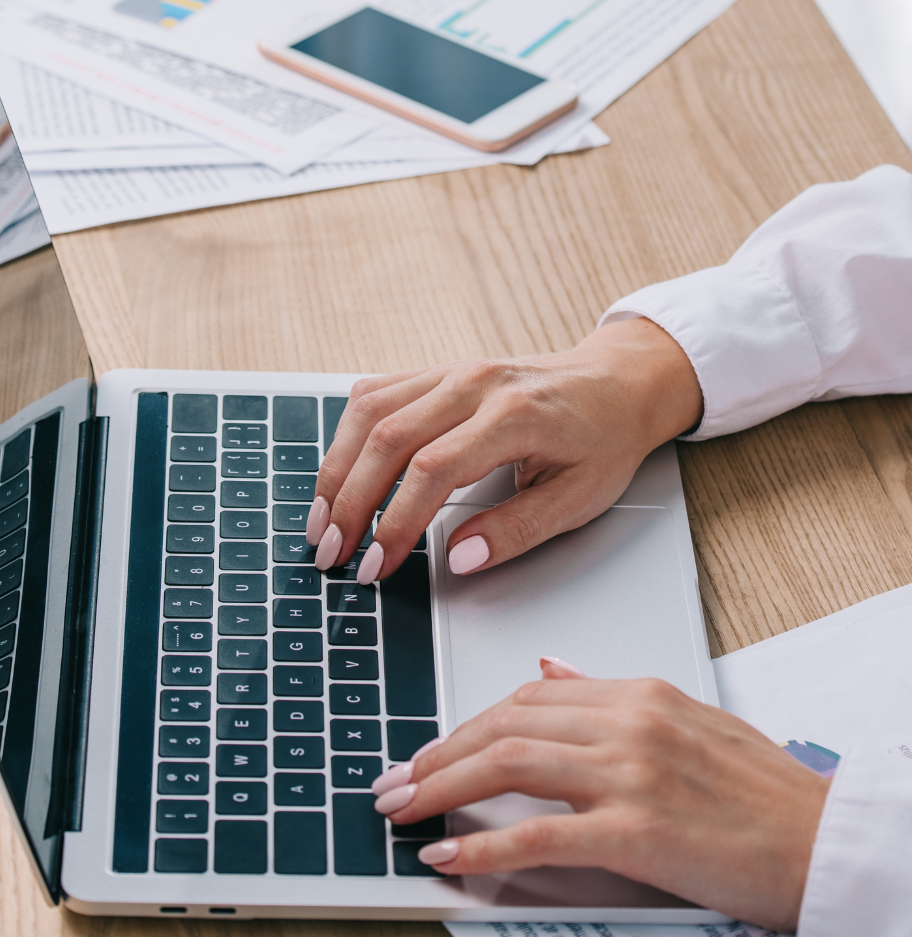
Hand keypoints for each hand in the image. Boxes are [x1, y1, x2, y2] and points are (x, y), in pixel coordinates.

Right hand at [306, 319, 701, 579]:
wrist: (615, 384)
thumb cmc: (602, 440)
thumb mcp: (580, 498)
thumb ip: (518, 530)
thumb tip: (460, 558)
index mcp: (513, 415)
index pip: (432, 470)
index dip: (394, 523)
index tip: (375, 566)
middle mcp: (473, 383)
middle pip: (387, 437)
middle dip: (349, 502)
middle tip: (331, 554)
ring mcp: (451, 371)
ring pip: (369, 411)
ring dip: (336, 468)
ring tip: (321, 520)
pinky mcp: (437, 371)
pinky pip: (376, 393)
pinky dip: (347, 434)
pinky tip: (339, 472)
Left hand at [372, 664, 827, 927]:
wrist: (823, 840)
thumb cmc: (764, 792)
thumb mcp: (687, 720)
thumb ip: (612, 696)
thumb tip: (551, 668)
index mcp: (638, 693)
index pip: (529, 695)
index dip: (469, 722)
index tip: (432, 748)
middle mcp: (628, 723)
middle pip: (506, 723)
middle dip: (439, 753)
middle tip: (396, 781)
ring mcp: (631, 774)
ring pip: (509, 764)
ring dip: (442, 788)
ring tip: (403, 810)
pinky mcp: (637, 832)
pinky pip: (540, 835)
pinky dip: (485, 848)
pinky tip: (449, 857)